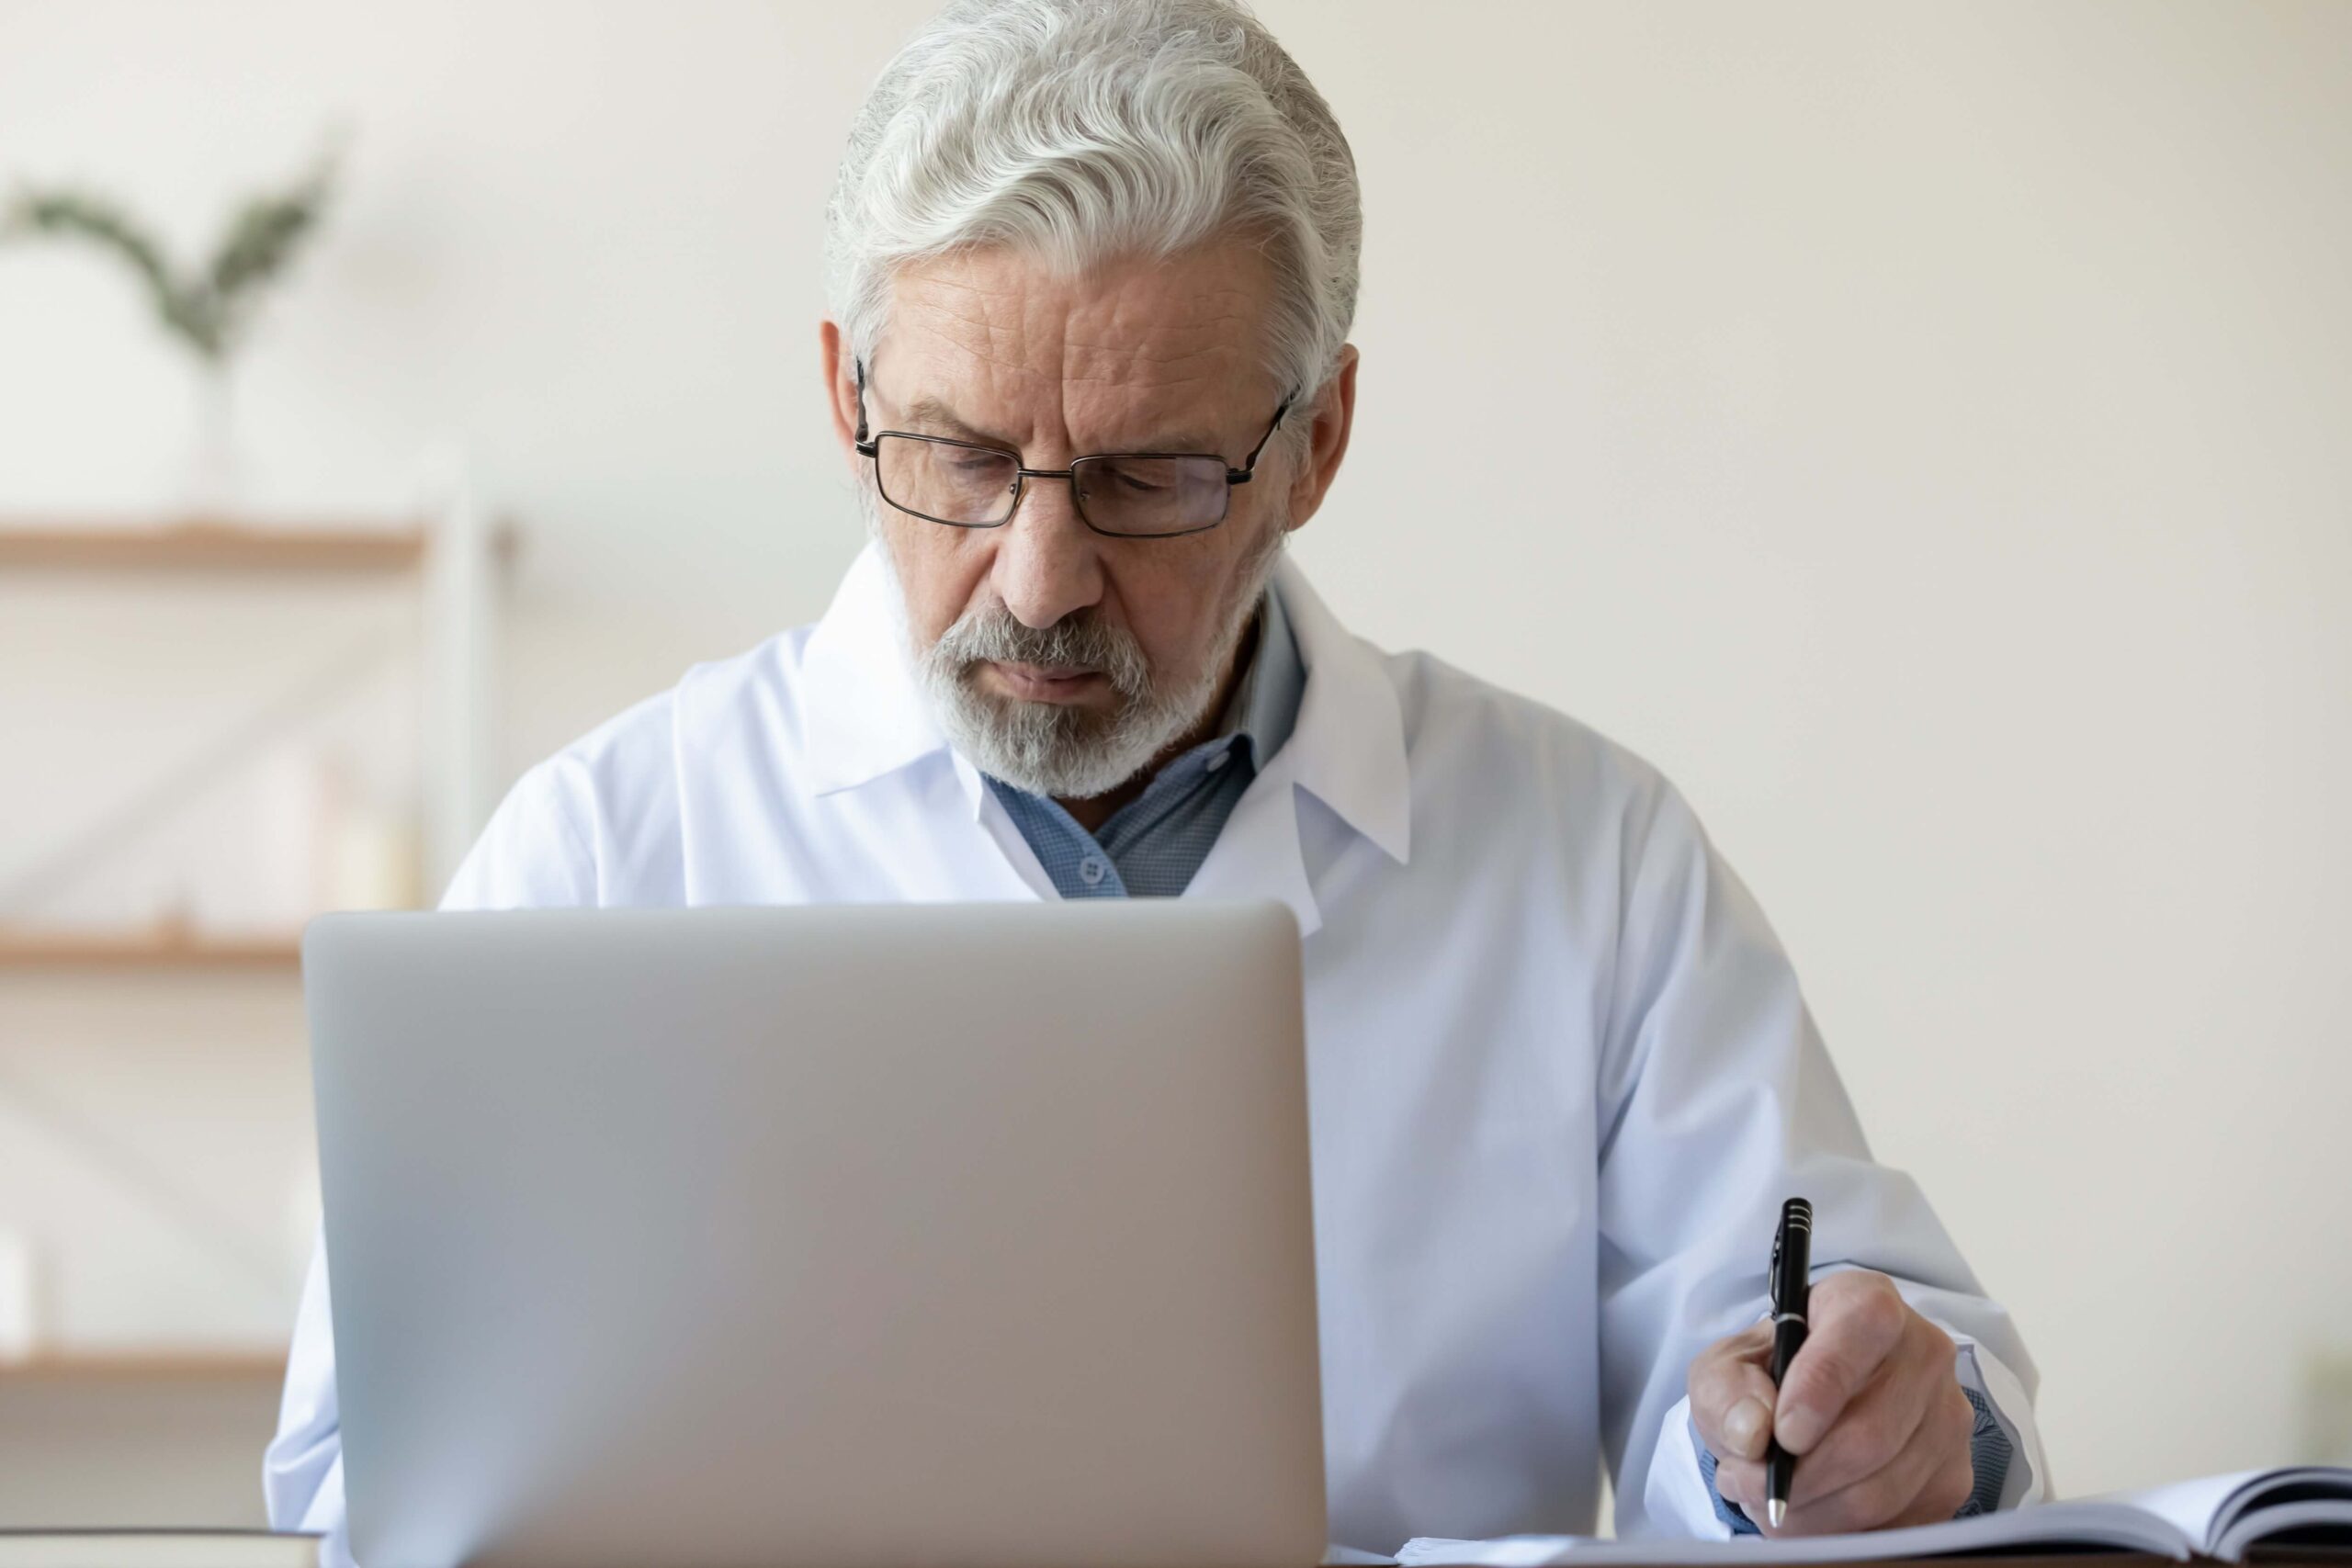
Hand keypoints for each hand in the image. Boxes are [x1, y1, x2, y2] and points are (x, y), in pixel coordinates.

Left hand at [1688, 1270, 1975, 1534]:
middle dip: (1798, 1474)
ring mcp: (1947, 1418)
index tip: (1781, 1433)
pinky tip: (1805, 1512)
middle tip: (1746, 1481)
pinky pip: (1897, 1523)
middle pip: (1871, 1433)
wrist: (1806, 1406)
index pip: (1862, 1330)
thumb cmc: (1769, 1378)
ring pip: (1882, 1489)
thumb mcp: (1725, 1368)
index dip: (1820, 1386)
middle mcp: (1924, 1353)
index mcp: (1867, 1304)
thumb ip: (1725, 1388)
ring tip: (1765, 1497)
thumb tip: (1753, 1431)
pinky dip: (1839, 1531)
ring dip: (1810, 1509)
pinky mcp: (1953, 1476)